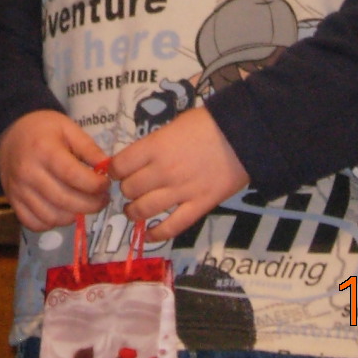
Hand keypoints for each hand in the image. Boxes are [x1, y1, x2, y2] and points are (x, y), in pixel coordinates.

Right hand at [0, 110, 109, 230]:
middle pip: (64, 200)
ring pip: (51, 217)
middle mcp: (29, 172)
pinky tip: (62, 211)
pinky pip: (34, 223)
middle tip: (102, 199)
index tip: (105, 184)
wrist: (9, 132)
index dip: (95, 185)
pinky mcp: (13, 201)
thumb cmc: (42, 128)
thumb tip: (108, 169)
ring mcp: (19, 189)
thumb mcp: (68, 127)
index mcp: (44, 150)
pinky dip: (52, 223)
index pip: (73, 176)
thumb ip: (89, 148)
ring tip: (84, 205)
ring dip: (74, 216)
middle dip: (91, 204)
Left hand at [108, 107, 248, 243]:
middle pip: (129, 189)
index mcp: (155, 147)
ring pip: (143, 210)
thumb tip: (139, 159)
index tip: (117, 172)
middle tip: (132, 188)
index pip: (119, 166)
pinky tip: (149, 234)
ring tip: (134, 210)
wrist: (243, 135)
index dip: (114, 170)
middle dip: (126, 190)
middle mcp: (163, 171)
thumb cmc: (208, 124)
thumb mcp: (174, 125)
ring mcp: (180, 191)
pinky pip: (172, 226)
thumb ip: (155, 144)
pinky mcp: (199, 206)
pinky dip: (157, 234)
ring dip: (134, 212)